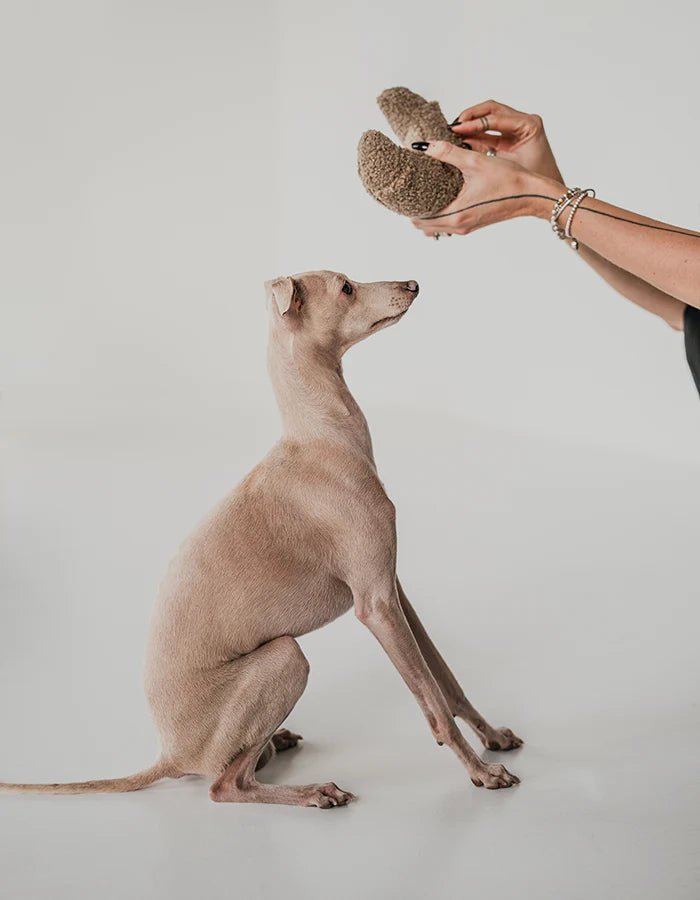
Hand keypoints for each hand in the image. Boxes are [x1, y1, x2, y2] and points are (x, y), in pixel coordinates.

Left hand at [410, 141, 559, 236]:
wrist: (533, 194)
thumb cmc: (509, 179)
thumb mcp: (476, 161)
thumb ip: (448, 153)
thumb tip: (424, 145)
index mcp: (456, 214)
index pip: (419, 219)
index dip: (407, 207)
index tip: (402, 192)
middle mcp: (458, 226)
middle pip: (423, 226)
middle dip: (415, 210)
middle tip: (410, 189)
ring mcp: (466, 227)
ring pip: (435, 227)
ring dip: (428, 213)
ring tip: (424, 191)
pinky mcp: (473, 224)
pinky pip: (448, 225)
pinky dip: (440, 214)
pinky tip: (442, 195)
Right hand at [450, 100, 562, 181]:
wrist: (547, 194)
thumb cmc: (533, 183)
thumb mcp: (505, 166)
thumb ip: (482, 153)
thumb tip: (458, 146)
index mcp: (528, 125)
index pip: (495, 118)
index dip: (473, 123)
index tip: (455, 128)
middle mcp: (524, 122)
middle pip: (491, 110)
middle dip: (470, 117)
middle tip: (452, 126)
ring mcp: (517, 128)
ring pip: (488, 118)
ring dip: (471, 124)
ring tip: (453, 132)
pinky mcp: (510, 138)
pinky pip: (489, 131)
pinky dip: (475, 134)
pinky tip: (461, 140)